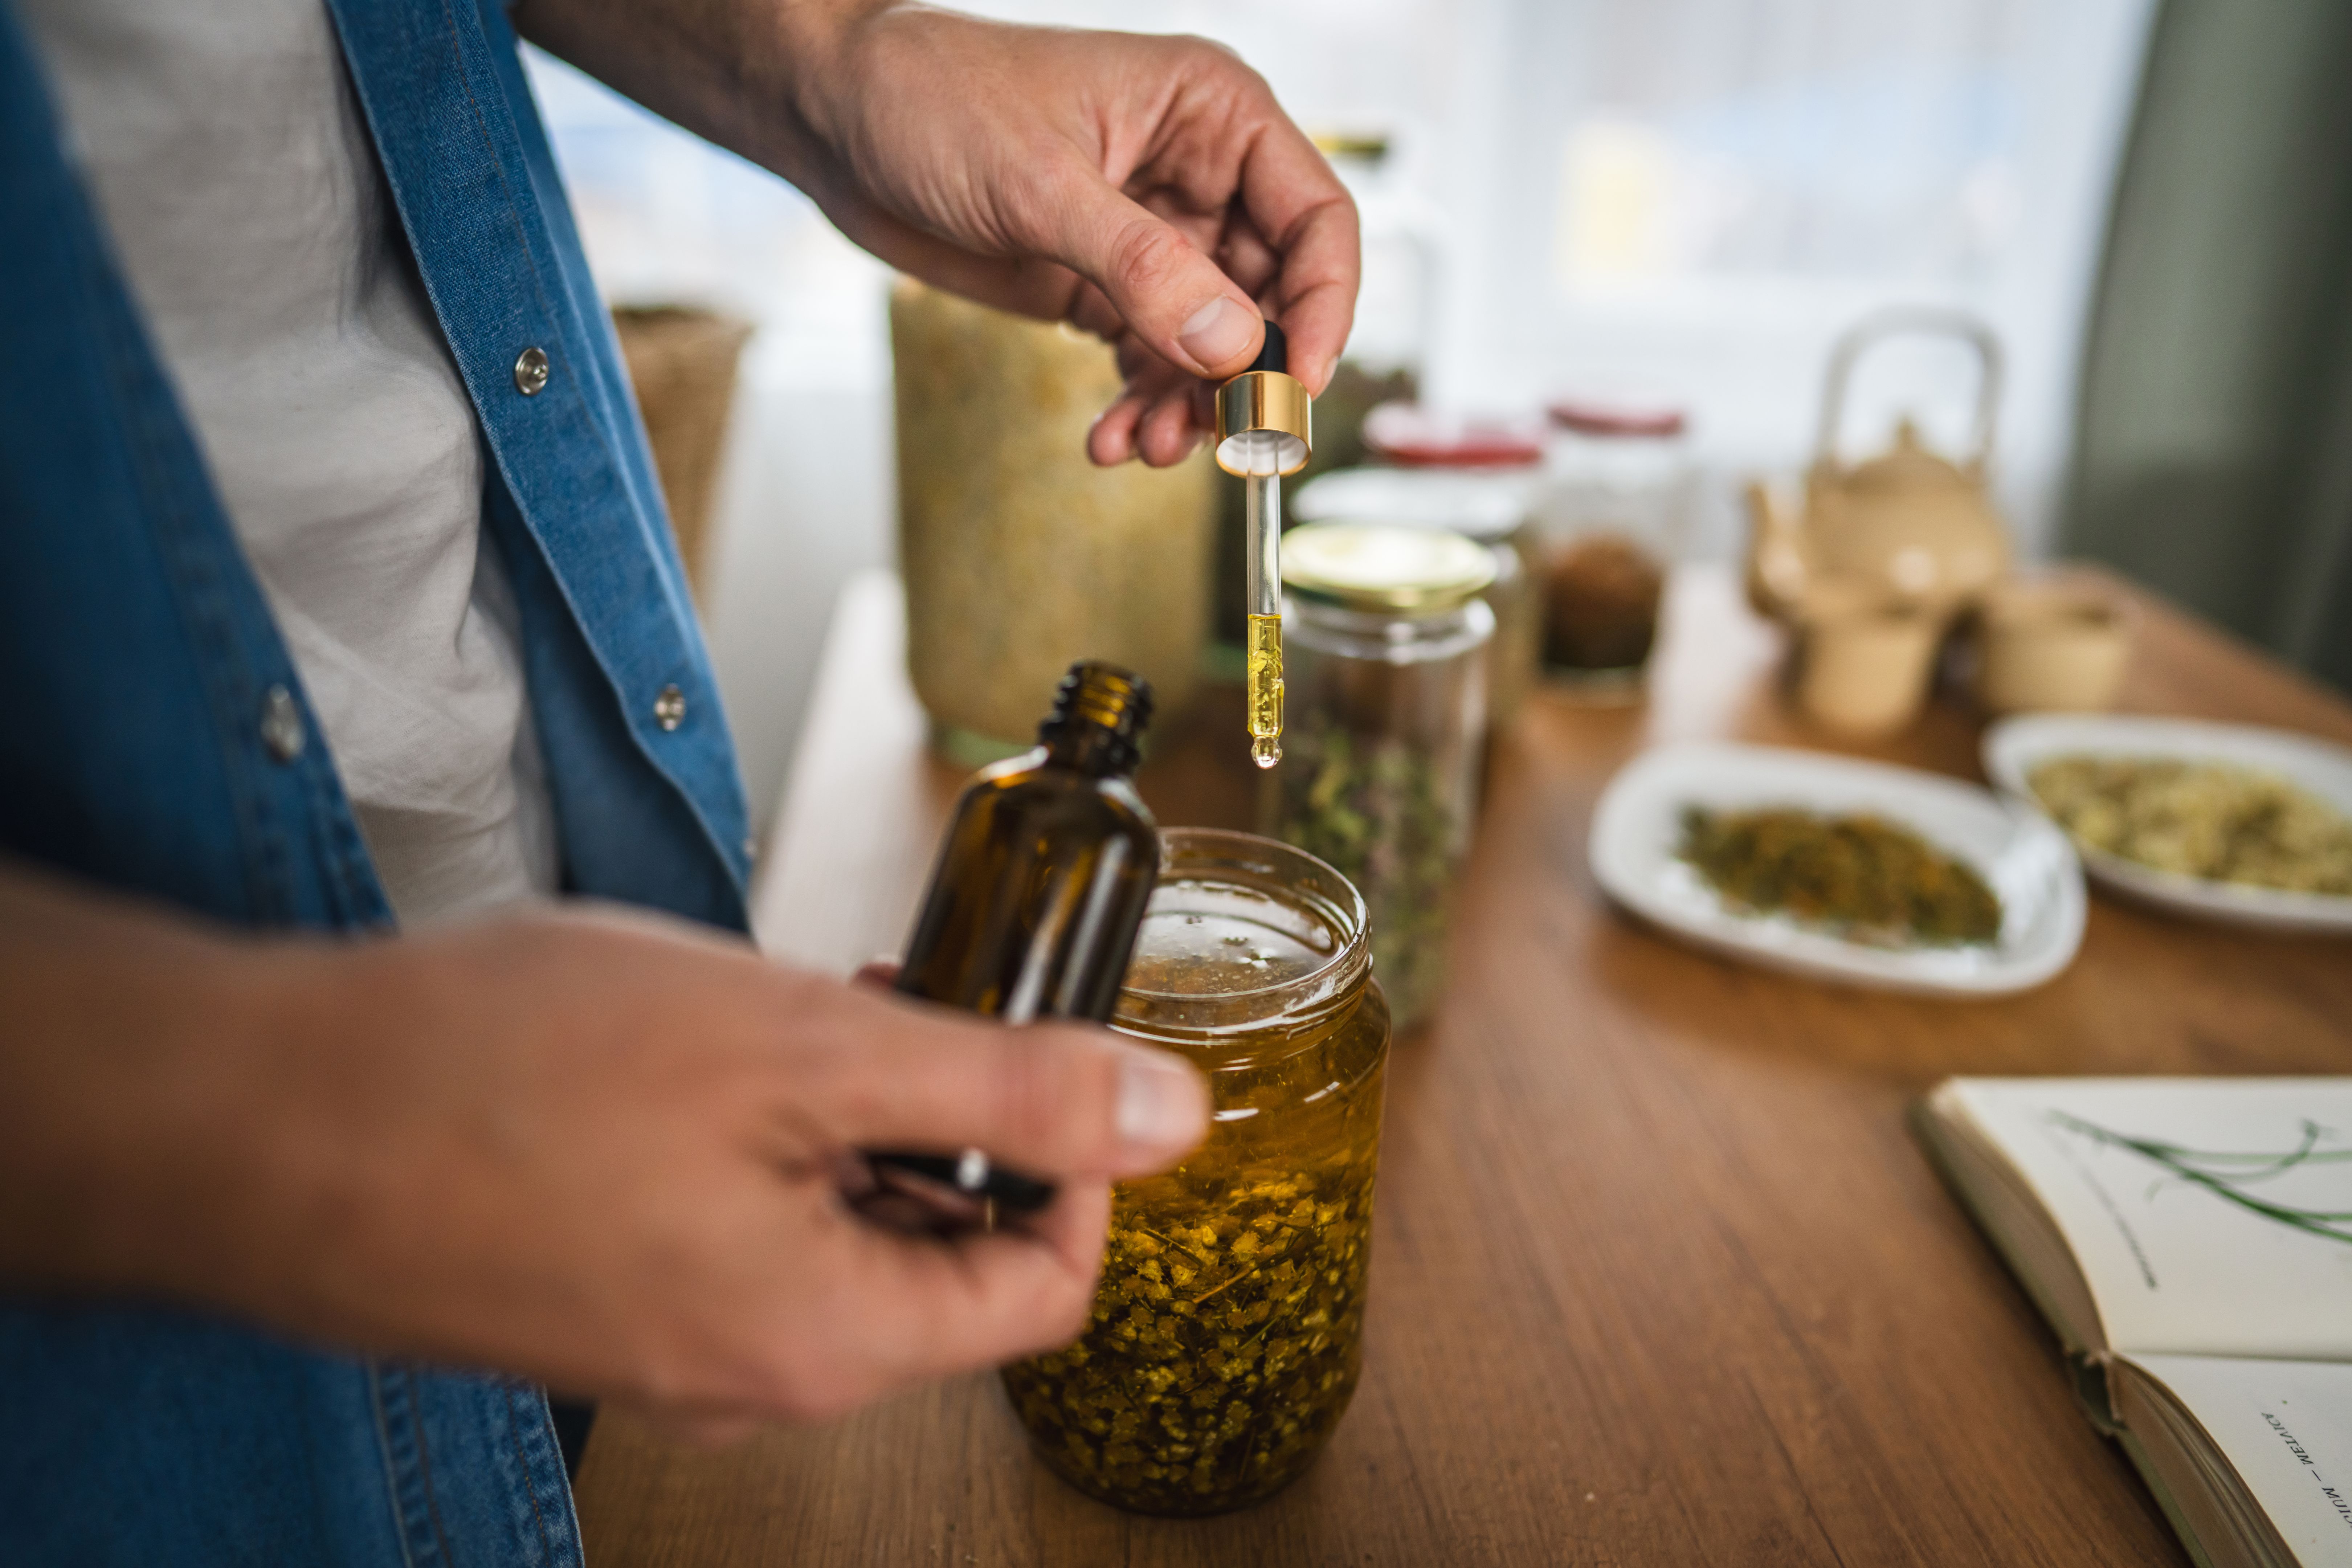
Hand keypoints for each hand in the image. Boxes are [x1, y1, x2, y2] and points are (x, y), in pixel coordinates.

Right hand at [0, 871, 1208, 1439]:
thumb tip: (1177, 1115)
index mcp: (831, 1340)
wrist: (260, 1122)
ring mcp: (674, 1349)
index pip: (1048, 1291)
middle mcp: (757, 1375)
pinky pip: (741, 1240)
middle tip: (906, 1003)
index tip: (1048, 1053)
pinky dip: (764, 1147)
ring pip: (839, 1244)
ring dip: (854, 1125)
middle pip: (942, 1267)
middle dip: (957, 1124)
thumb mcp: (810, 1048)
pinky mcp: (605, 1304)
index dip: (1082, 1163)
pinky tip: (710, 1056)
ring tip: (798, 1012)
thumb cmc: (506, 1077)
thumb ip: (1008, 1084)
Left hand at [516, 0, 1359, 466]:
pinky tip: (1110, 438)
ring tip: (1146, 449)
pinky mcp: (1108, 286)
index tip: (1301, 383)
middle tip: (1224, 445)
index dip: (1323, 305)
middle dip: (1249, 378)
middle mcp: (1199, 177)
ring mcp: (1155, 238)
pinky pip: (1154, 361)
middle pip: (1273, 296)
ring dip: (1190, 407)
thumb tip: (1232, 347)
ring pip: (1214, 344)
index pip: (1316, 219)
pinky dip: (1142, 406)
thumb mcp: (1040, 183)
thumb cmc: (936, 102)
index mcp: (1212, 116)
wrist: (842, 123)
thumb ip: (1142, 268)